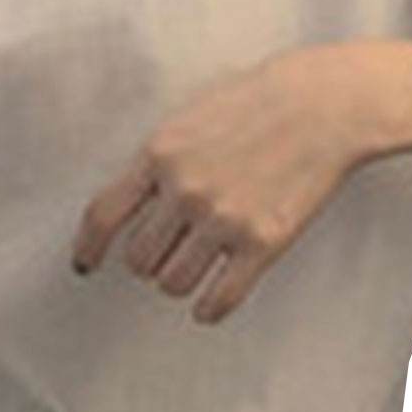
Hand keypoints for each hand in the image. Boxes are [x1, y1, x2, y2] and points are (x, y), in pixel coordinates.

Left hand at [69, 43, 391, 324]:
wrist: (326, 104)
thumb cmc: (261, 102)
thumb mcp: (192, 117)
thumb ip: (159, 160)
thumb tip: (131, 204)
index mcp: (160, 154)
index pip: (103, 214)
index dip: (89, 246)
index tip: (85, 264)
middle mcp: (185, 190)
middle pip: (139, 259)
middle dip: (150, 258)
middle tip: (170, 249)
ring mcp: (223, 219)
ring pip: (173, 283)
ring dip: (179, 281)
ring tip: (196, 265)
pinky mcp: (262, 243)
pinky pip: (219, 298)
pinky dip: (209, 309)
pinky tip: (208, 306)